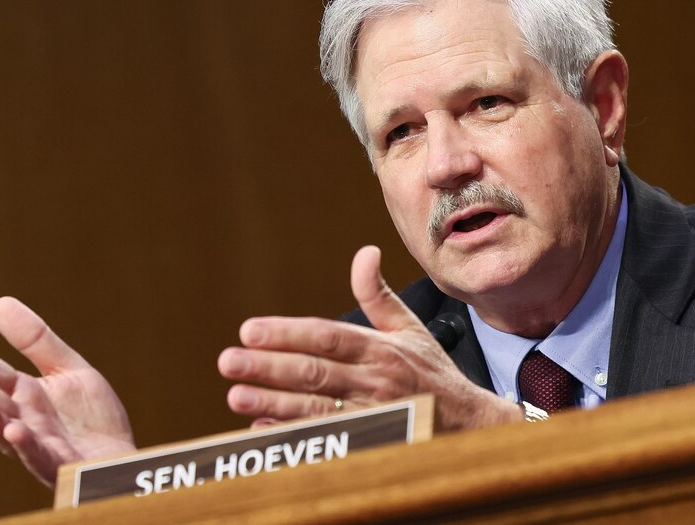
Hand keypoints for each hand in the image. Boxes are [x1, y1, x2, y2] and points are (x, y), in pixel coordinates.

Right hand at [0, 297, 135, 486]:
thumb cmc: (90, 417)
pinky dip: (24, 444)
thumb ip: (36, 341)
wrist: (119, 457)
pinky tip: (16, 430)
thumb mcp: (68, 369)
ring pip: (4, 431)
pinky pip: (36, 455)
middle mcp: (21, 418)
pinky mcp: (56, 464)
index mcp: (23, 394)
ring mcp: (36, 443)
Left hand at [218, 246, 521, 430]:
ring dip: (272, 404)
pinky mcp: (369, 442)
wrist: (466, 423)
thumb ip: (377, 295)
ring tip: (236, 396)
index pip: (327, 337)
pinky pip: (326, 440)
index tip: (250, 330)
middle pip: (314, 372)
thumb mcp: (408, 328)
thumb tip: (365, 252)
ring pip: (314, 408)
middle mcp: (374, 381)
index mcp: (380, 349)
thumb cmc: (431, 372)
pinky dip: (292, 437)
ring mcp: (371, 415)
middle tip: (229, 361)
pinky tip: (261, 430)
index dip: (287, 333)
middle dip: (268, 367)